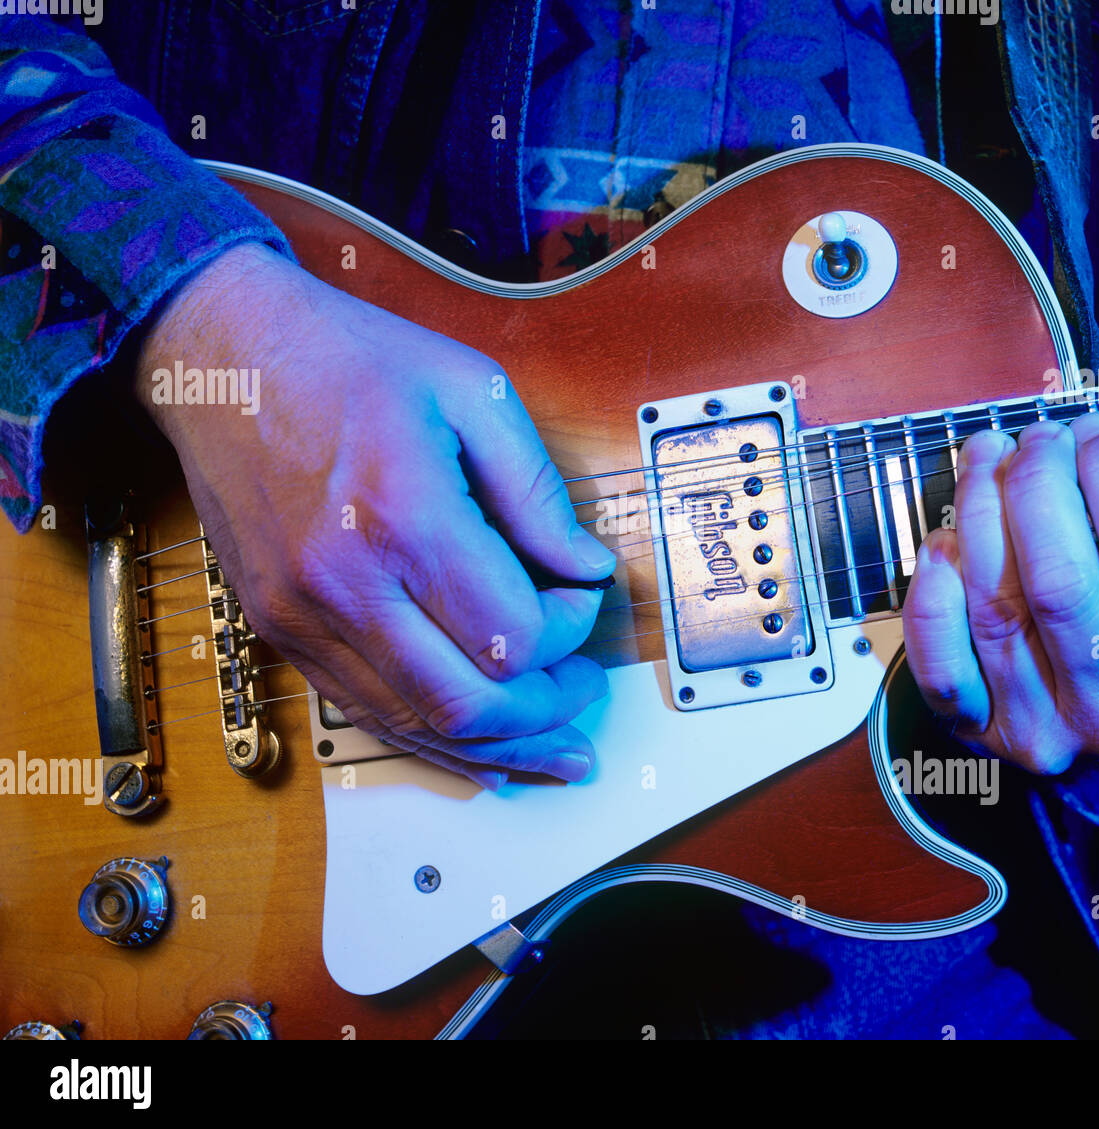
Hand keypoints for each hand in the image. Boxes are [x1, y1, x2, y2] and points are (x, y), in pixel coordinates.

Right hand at [135, 243, 615, 789]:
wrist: (221, 357)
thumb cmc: (347, 361)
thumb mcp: (471, 391)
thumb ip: (536, 490)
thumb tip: (586, 568)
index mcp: (404, 516)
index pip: (513, 635)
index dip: (569, 632)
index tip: (580, 597)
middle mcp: (346, 583)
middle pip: (466, 705)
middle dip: (544, 714)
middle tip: (581, 692)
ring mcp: (303, 616)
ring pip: (414, 727)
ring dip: (495, 749)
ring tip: (552, 748)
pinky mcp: (280, 628)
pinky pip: (364, 713)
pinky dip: (430, 738)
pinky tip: (476, 747)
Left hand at [901, 336, 1098, 772]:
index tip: (1093, 426)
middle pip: (1062, 581)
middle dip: (1037, 487)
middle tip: (1032, 438)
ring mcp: (1044, 726)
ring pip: (995, 608)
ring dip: (977, 515)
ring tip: (982, 458)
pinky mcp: (977, 731)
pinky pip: (939, 663)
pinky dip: (931, 596)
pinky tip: (940, 544)